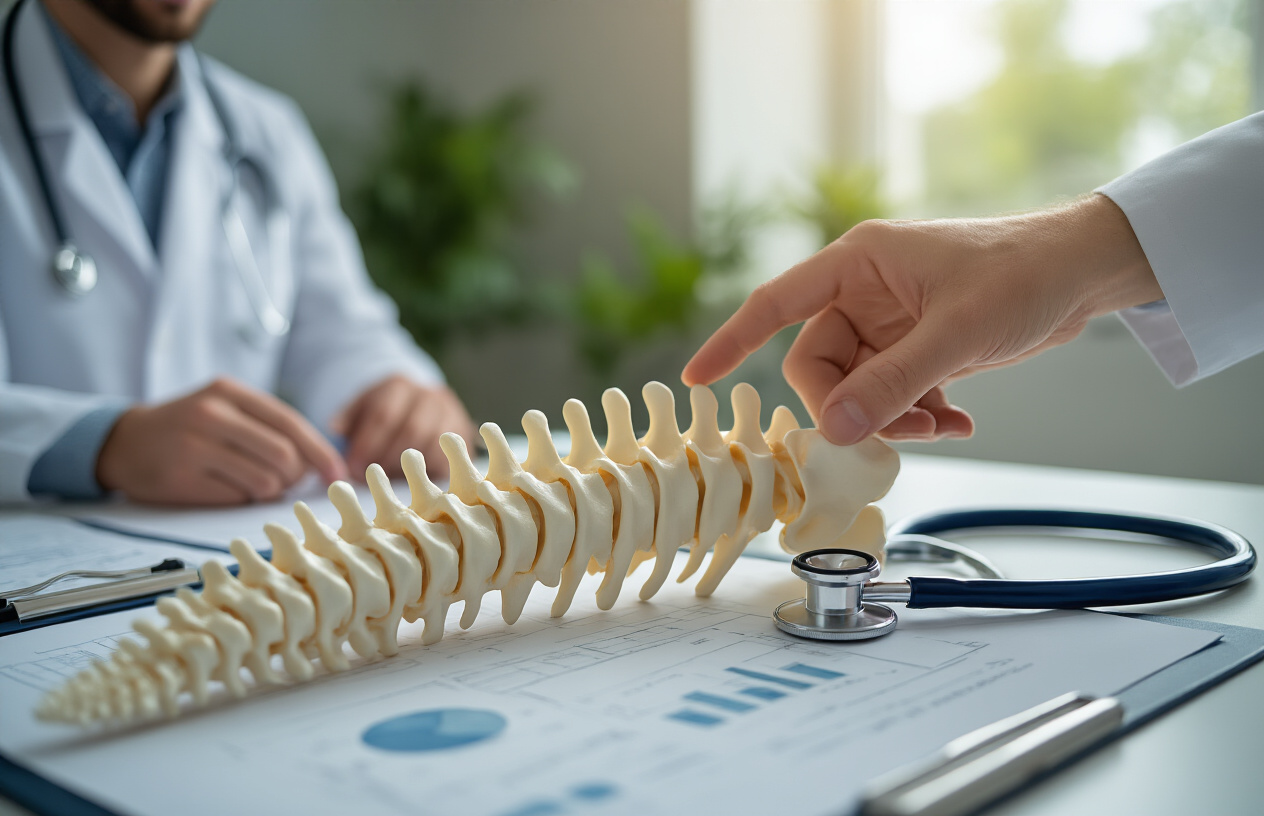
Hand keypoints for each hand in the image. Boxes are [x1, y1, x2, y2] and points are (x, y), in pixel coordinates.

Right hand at [96, 378, 348, 505]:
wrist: (123, 441)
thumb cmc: (189, 427)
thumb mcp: (225, 408)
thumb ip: (268, 426)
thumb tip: (318, 462)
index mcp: (229, 392)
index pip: (291, 423)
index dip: (321, 452)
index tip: (337, 473)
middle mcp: (211, 414)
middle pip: (284, 456)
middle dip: (295, 476)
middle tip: (285, 481)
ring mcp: (194, 446)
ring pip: (265, 481)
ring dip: (269, 490)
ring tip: (252, 482)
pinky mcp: (181, 478)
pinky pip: (236, 498)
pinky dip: (242, 498)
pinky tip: (225, 487)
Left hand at [331, 376, 474, 480]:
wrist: (420, 403)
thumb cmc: (384, 411)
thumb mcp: (362, 406)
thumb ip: (349, 416)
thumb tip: (335, 428)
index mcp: (399, 385)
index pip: (384, 413)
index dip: (367, 443)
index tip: (352, 467)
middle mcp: (429, 395)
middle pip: (411, 429)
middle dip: (387, 458)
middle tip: (369, 478)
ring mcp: (452, 413)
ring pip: (433, 443)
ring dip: (408, 468)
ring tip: (389, 480)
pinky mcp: (464, 434)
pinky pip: (450, 456)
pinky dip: (429, 472)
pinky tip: (412, 481)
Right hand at [683, 195, 1161, 444]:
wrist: (1081, 271)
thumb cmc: (1022, 273)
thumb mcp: (956, 333)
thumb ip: (893, 383)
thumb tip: (835, 430)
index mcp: (857, 263)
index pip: (776, 303)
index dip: (733, 339)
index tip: (698, 377)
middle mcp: (863, 292)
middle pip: (818, 366)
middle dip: (853, 407)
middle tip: (901, 430)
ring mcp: (888, 323)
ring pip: (856, 389)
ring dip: (892, 418)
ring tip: (941, 425)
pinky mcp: (914, 347)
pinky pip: (889, 394)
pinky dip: (917, 415)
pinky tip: (957, 420)